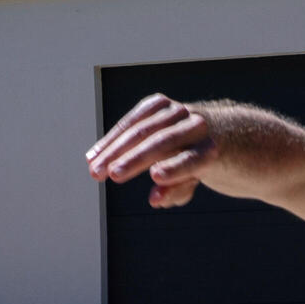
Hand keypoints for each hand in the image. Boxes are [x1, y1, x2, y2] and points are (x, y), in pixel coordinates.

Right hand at [84, 94, 217, 207]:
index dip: (175, 168)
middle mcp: (196, 126)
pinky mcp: (158, 103)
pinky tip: (94, 155)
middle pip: (163, 142)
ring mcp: (176, 111)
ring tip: (94, 169)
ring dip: (114, 150)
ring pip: (141, 129)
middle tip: (112, 175)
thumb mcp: (190, 182)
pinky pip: (130, 120)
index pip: (193, 159)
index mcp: (209, 149)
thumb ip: (175, 192)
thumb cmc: (195, 163)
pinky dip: (111, 138)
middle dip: (135, 158)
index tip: (155, 176)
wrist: (206, 130)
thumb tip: (154, 200)